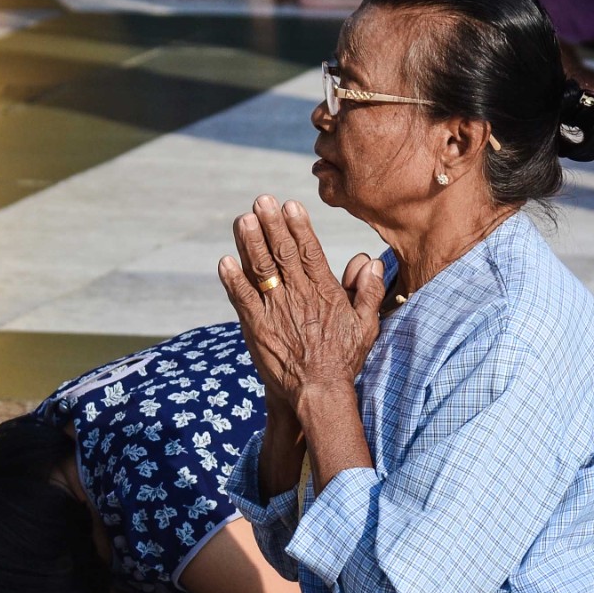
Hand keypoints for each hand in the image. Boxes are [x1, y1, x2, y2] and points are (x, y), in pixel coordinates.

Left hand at [218, 195, 383, 414]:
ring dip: (249, 244)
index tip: (288, 205)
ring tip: (242, 220)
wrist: (319, 391)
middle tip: (261, 201)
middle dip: (271, 225)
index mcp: (324, 292)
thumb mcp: (366, 325)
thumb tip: (370, 261)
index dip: (298, 227)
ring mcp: (276, 311)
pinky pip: (243, 300)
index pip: (309, 251)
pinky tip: (223, 262)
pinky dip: (232, 281)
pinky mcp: (257, 329)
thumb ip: (368, 291)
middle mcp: (299, 296)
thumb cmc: (344, 359)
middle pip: (282, 254)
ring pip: (261, 271)